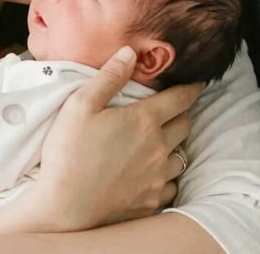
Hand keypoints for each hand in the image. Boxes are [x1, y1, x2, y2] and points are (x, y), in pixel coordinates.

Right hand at [0, 46, 202, 231]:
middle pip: (185, 125)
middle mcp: (158, 148)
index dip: (191, 88)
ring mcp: (157, 177)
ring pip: (181, 156)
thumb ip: (109, 77)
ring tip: (162, 141)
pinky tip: (153, 173)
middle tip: (173, 110)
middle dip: (182, 114)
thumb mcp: (80, 105)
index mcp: (144, 120)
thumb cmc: (68, 152)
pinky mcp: (151, 201)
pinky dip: (167, 177)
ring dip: (175, 146)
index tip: (196, 83)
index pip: (180, 98)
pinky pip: (171, 186)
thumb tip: (130, 52)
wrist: (63, 207)